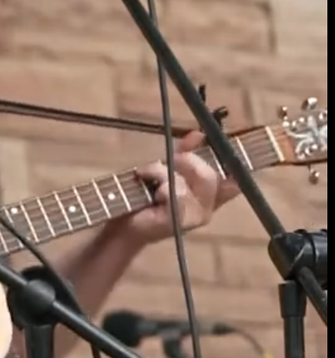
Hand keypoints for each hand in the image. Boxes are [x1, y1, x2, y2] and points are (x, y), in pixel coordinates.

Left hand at [114, 131, 242, 244]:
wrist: (124, 223)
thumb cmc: (146, 196)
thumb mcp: (167, 169)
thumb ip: (185, 153)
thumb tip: (199, 134)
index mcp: (211, 195)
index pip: (234, 176)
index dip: (227, 158)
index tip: (206, 140)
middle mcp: (209, 206)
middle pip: (212, 174)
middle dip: (189, 160)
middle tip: (169, 159)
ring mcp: (197, 216)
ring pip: (197, 180)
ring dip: (165, 171)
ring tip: (147, 174)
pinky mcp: (181, 221)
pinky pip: (180, 192)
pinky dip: (162, 181)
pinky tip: (150, 188)